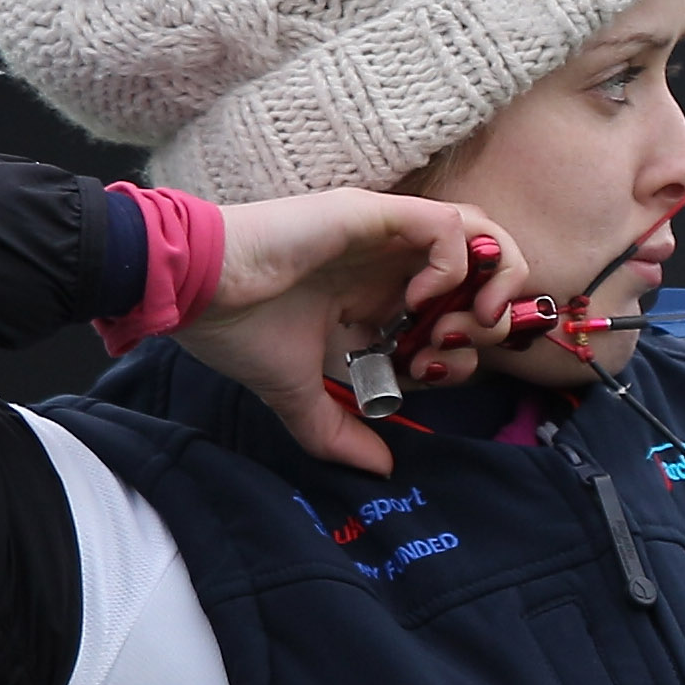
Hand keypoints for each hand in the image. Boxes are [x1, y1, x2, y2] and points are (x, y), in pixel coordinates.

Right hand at [177, 191, 529, 473]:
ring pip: (485, 237)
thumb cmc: (236, 330)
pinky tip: (412, 304)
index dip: (463, 352)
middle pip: (490, 273)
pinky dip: (452, 267)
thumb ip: (337, 432)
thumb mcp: (296, 393)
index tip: (426, 375)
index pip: (459, 316)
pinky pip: (448, 226)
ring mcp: (388, 237)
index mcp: (381, 300)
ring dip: (491, 285)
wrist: (194, 292)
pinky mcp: (375, 215)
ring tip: (456, 325)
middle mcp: (394, 265)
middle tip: (450, 349)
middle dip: (491, 320)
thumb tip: (381, 470)